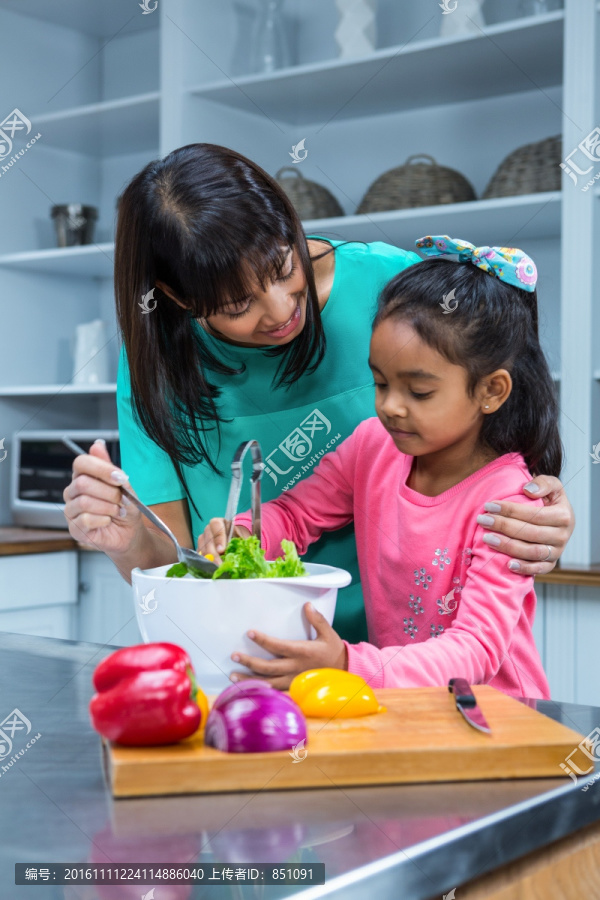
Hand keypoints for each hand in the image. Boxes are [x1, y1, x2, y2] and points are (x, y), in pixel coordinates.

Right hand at [63, 440, 142, 553]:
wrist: (130, 532)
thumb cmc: (125, 507)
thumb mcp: (123, 485)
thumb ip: (109, 467)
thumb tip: (97, 444)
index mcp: (83, 477)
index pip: (81, 463)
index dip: (101, 468)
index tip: (119, 477)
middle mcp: (73, 492)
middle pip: (82, 483)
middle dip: (108, 492)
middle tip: (121, 499)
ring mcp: (71, 510)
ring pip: (85, 502)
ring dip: (108, 507)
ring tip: (116, 511)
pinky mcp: (75, 528)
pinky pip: (85, 519)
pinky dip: (103, 520)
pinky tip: (108, 521)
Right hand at [197, 517, 250, 563]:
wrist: (238, 542)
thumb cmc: (241, 539)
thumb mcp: (244, 539)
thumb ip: (244, 544)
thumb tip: (250, 555)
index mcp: (220, 522)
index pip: (216, 525)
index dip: (218, 538)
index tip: (222, 550)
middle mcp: (209, 529)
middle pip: (207, 539)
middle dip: (213, 553)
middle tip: (219, 564)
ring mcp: (204, 539)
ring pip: (202, 548)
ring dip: (208, 559)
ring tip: (216, 569)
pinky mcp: (201, 549)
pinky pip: (200, 555)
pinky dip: (205, 562)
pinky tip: (211, 568)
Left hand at [229, 602, 348, 689]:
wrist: (344, 671)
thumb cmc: (334, 650)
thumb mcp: (328, 633)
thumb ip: (317, 619)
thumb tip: (307, 605)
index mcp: (303, 652)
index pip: (279, 646)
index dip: (263, 640)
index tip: (250, 633)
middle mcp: (296, 668)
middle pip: (268, 667)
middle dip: (250, 662)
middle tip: (234, 656)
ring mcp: (294, 681)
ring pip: (268, 683)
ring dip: (250, 680)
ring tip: (233, 676)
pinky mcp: (294, 689)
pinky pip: (274, 692)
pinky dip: (260, 690)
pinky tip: (247, 688)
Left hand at [479, 475, 574, 575]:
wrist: (558, 518)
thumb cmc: (549, 500)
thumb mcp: (552, 486)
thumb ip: (543, 483)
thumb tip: (528, 490)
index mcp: (564, 516)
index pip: (534, 514)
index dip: (511, 510)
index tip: (490, 506)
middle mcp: (562, 536)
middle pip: (530, 533)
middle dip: (503, 526)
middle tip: (483, 520)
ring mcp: (557, 552)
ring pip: (532, 552)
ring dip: (508, 546)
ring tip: (487, 538)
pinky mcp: (550, 564)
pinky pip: (538, 569)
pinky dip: (524, 569)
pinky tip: (508, 564)